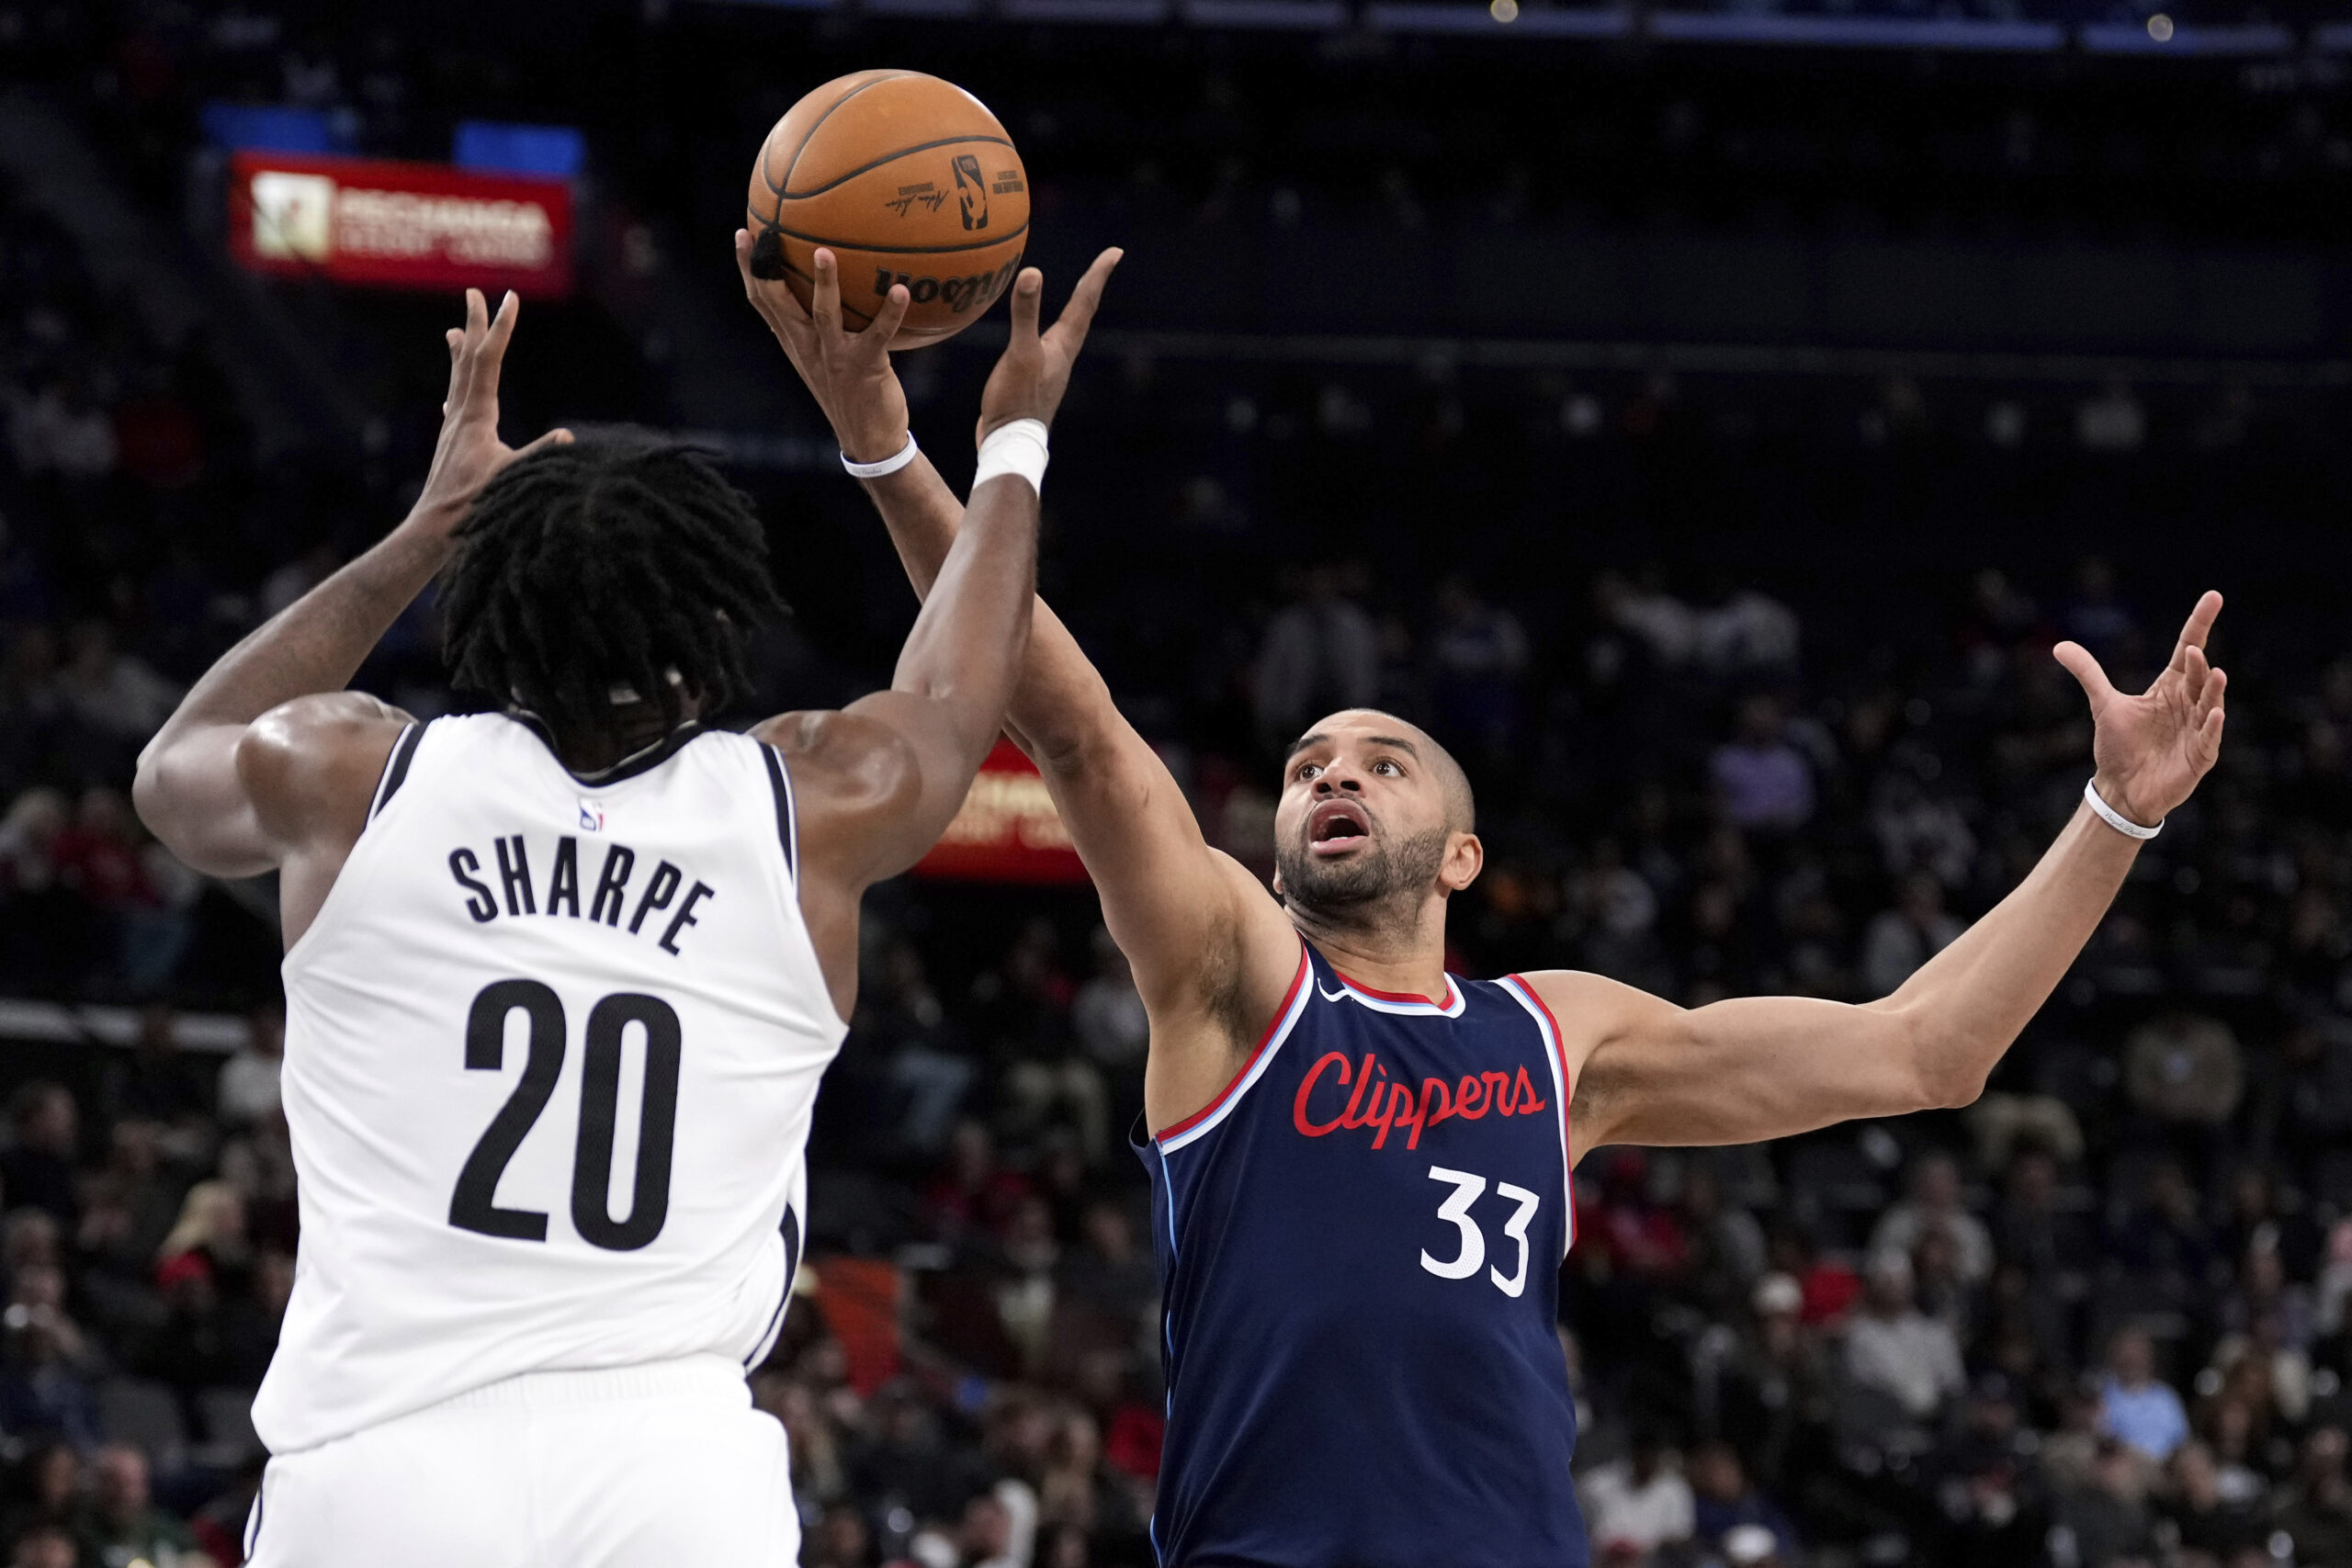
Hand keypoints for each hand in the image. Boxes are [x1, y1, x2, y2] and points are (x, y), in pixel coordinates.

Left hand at [410, 289, 571, 538]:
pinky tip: (452, 397)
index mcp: (476, 416)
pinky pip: (455, 406)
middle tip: (472, 294)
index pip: (490, 360)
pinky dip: (457, 390)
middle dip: (474, 325)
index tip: (509, 298)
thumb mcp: (510, 479)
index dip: (501, 327)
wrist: (434, 529)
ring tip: (453, 331)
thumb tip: (567, 436)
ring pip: (457, 380)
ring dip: (459, 353)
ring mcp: (452, 429)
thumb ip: (538, 455)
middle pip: (468, 360)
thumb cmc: (472, 506)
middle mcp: (459, 415)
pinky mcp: (451, 445)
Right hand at [735, 231, 912, 463]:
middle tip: (766, 233)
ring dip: (824, 283)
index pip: (763, 301)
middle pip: (778, 304)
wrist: (869, 440)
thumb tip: (829, 287)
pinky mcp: (864, 367)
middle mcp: (808, 347)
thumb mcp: (827, 358)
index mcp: (795, 342)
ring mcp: (834, 357)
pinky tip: (901, 289)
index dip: (749, 269)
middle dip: (768, 268)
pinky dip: (889, 312)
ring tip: (825, 252)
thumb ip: (822, 327)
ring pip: (823, 314)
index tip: (742, 234)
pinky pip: (878, 334)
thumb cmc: (851, 392)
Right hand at [976, 248, 1121, 441]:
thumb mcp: (1020, 352)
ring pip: (1067, 331)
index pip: (1085, 301)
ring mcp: (1049, 368)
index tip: (1116, 251)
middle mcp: (1062, 355)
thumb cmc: (1017, 401)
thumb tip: (1033, 274)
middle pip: (1082, 314)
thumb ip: (1025, 314)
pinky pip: (1045, 344)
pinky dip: (1047, 329)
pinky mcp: (1033, 380)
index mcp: (1063, 345)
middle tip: (1103, 264)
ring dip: (1075, 309)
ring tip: (1079, 295)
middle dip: (1091, 287)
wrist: (1008, 444)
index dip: (1098, 274)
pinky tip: (1037, 335)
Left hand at [2056, 590, 2227, 825]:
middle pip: (2197, 676)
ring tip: (2214, 672)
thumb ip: (2089, 673)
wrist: (2120, 788)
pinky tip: (2215, 713)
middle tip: (2192, 651)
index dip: (2199, 623)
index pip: (2187, 649)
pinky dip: (2213, 726)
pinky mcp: (2200, 756)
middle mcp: (2188, 704)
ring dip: (2212, 690)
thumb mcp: (2104, 704)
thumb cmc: (2119, 747)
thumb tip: (2060, 646)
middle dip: (2197, 665)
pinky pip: (2210, 738)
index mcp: (2169, 689)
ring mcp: (2198, 729)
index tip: (2213, 596)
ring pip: (2209, 704)